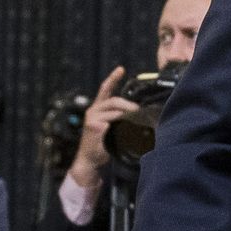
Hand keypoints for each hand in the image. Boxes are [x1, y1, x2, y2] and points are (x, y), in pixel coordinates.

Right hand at [67, 66, 137, 188]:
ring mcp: (92, 118)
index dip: (113, 78)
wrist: (90, 161)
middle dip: (129, 104)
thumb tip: (141, 115)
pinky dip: (123, 122)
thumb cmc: (102, 146)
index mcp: (97, 109)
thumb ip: (120, 120)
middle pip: (114, 100)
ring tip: (139, 118)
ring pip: (115, 109)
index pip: (105, 89)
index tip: (121, 69)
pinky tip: (128, 127)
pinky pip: (112, 120)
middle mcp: (93, 111)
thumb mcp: (112, 129)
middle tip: (141, 111)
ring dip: (129, 113)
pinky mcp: (94, 125)